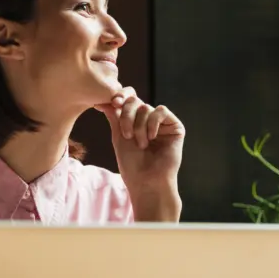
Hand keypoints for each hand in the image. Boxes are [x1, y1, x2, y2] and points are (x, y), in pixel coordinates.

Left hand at [95, 87, 184, 219]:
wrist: (147, 181)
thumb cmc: (132, 164)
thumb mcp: (118, 136)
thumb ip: (114, 116)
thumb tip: (103, 100)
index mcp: (135, 121)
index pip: (129, 98)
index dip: (121, 96)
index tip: (114, 103)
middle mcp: (149, 120)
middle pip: (135, 101)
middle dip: (127, 115)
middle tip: (126, 134)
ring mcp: (163, 123)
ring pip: (146, 108)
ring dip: (139, 127)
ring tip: (141, 144)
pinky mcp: (175, 127)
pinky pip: (161, 111)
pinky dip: (153, 123)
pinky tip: (152, 138)